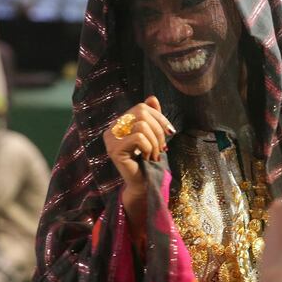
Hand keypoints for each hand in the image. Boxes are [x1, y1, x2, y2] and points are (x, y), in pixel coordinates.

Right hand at [103, 96, 174, 224]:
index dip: (160, 117)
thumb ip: (151, 117)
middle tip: (162, 147)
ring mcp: (110, 139)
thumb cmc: (149, 160)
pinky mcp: (114, 150)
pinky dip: (149, 148)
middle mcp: (112, 128)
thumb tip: (151, 98)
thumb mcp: (154, 135)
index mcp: (120, 123)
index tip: (170, 133)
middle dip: (159, 130)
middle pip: (141, 112)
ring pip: (142, 125)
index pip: (142, 107)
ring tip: (154, 154)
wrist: (143, 184)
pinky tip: (146, 158)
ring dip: (155, 142)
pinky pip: (139, 138)